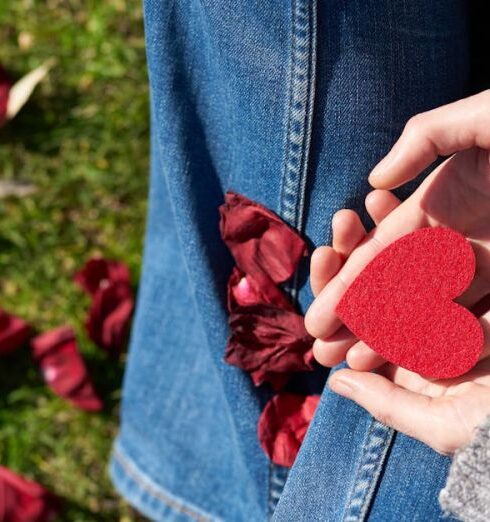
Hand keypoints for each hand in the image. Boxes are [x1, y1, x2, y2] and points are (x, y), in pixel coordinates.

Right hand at [305, 90, 489, 371]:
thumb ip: (427, 137)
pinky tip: (414, 362)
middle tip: (322, 348)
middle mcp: (462, 237)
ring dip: (392, 336)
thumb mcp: (489, 114)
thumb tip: (374, 178)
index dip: (348, 283)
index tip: (318, 314)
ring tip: (354, 363)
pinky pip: (482, 318)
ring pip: (433, 309)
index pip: (384, 250)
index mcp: (445, 200)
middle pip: (399, 287)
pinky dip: (448, 340)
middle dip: (359, 318)